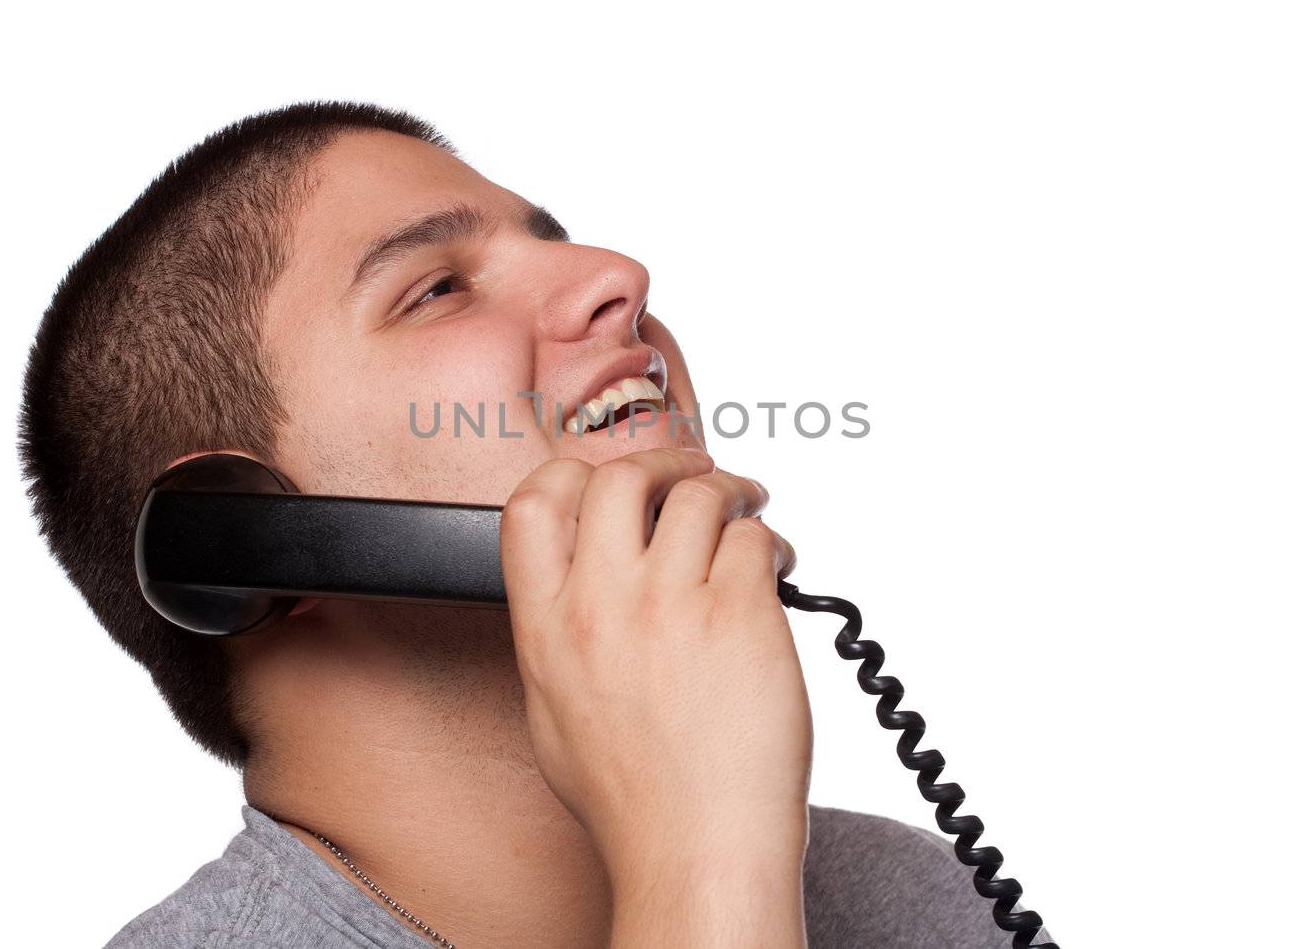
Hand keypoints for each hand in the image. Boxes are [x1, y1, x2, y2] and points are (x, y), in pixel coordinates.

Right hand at [501, 448, 811, 945]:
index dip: (571, 473)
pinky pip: (755, 540)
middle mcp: (600, 605)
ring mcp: (670, 606)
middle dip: (664, 460)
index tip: (607, 476)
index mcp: (546, 627)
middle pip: (620, 476)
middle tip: (693, 473)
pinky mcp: (740, 615)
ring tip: (749, 513)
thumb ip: (558, 636)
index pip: (531, 504)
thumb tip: (577, 585)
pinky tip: (778, 570)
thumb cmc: (634, 800)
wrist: (695, 848)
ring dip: (732, 493)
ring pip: (699, 495)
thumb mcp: (552, 713)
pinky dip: (770, 543)